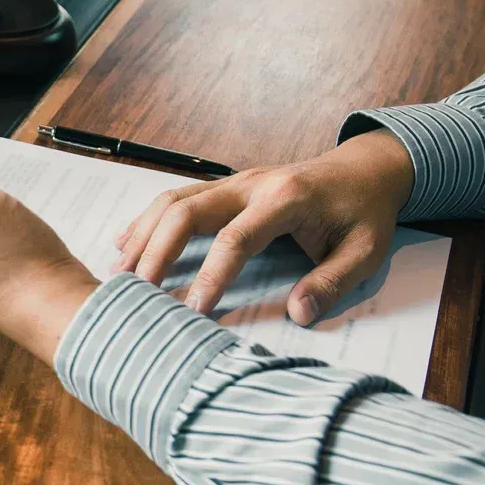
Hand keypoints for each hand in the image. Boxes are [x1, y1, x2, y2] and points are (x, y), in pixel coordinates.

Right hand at [113, 129, 413, 325]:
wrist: (364, 169)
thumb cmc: (363, 212)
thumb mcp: (365, 251)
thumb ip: (332, 282)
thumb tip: (299, 314)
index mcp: (285, 199)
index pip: (236, 238)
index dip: (212, 274)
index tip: (195, 309)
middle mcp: (250, 184)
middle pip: (187, 211)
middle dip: (157, 250)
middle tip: (136, 288)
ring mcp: (233, 181)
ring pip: (174, 200)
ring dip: (143, 234)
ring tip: (120, 271)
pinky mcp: (224, 186)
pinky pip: (177, 198)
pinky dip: (147, 220)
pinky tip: (126, 242)